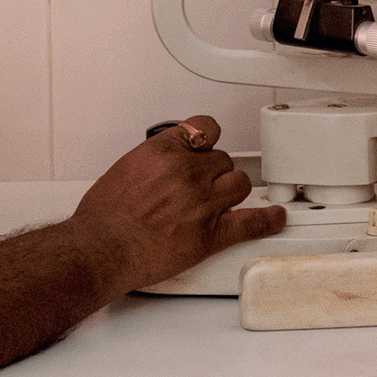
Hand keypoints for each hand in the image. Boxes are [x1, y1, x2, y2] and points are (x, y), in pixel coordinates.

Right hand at [67, 115, 285, 292]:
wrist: (100, 249)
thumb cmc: (103, 217)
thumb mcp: (124, 168)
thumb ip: (153, 161)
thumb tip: (164, 165)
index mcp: (164, 151)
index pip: (206, 128)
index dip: (209, 139)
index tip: (209, 146)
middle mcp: (188, 171)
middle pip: (223, 160)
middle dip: (215, 173)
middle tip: (201, 187)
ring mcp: (203, 202)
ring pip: (240, 184)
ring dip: (232, 191)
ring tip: (222, 201)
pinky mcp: (211, 233)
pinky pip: (252, 222)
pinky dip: (269, 220)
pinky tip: (276, 218)